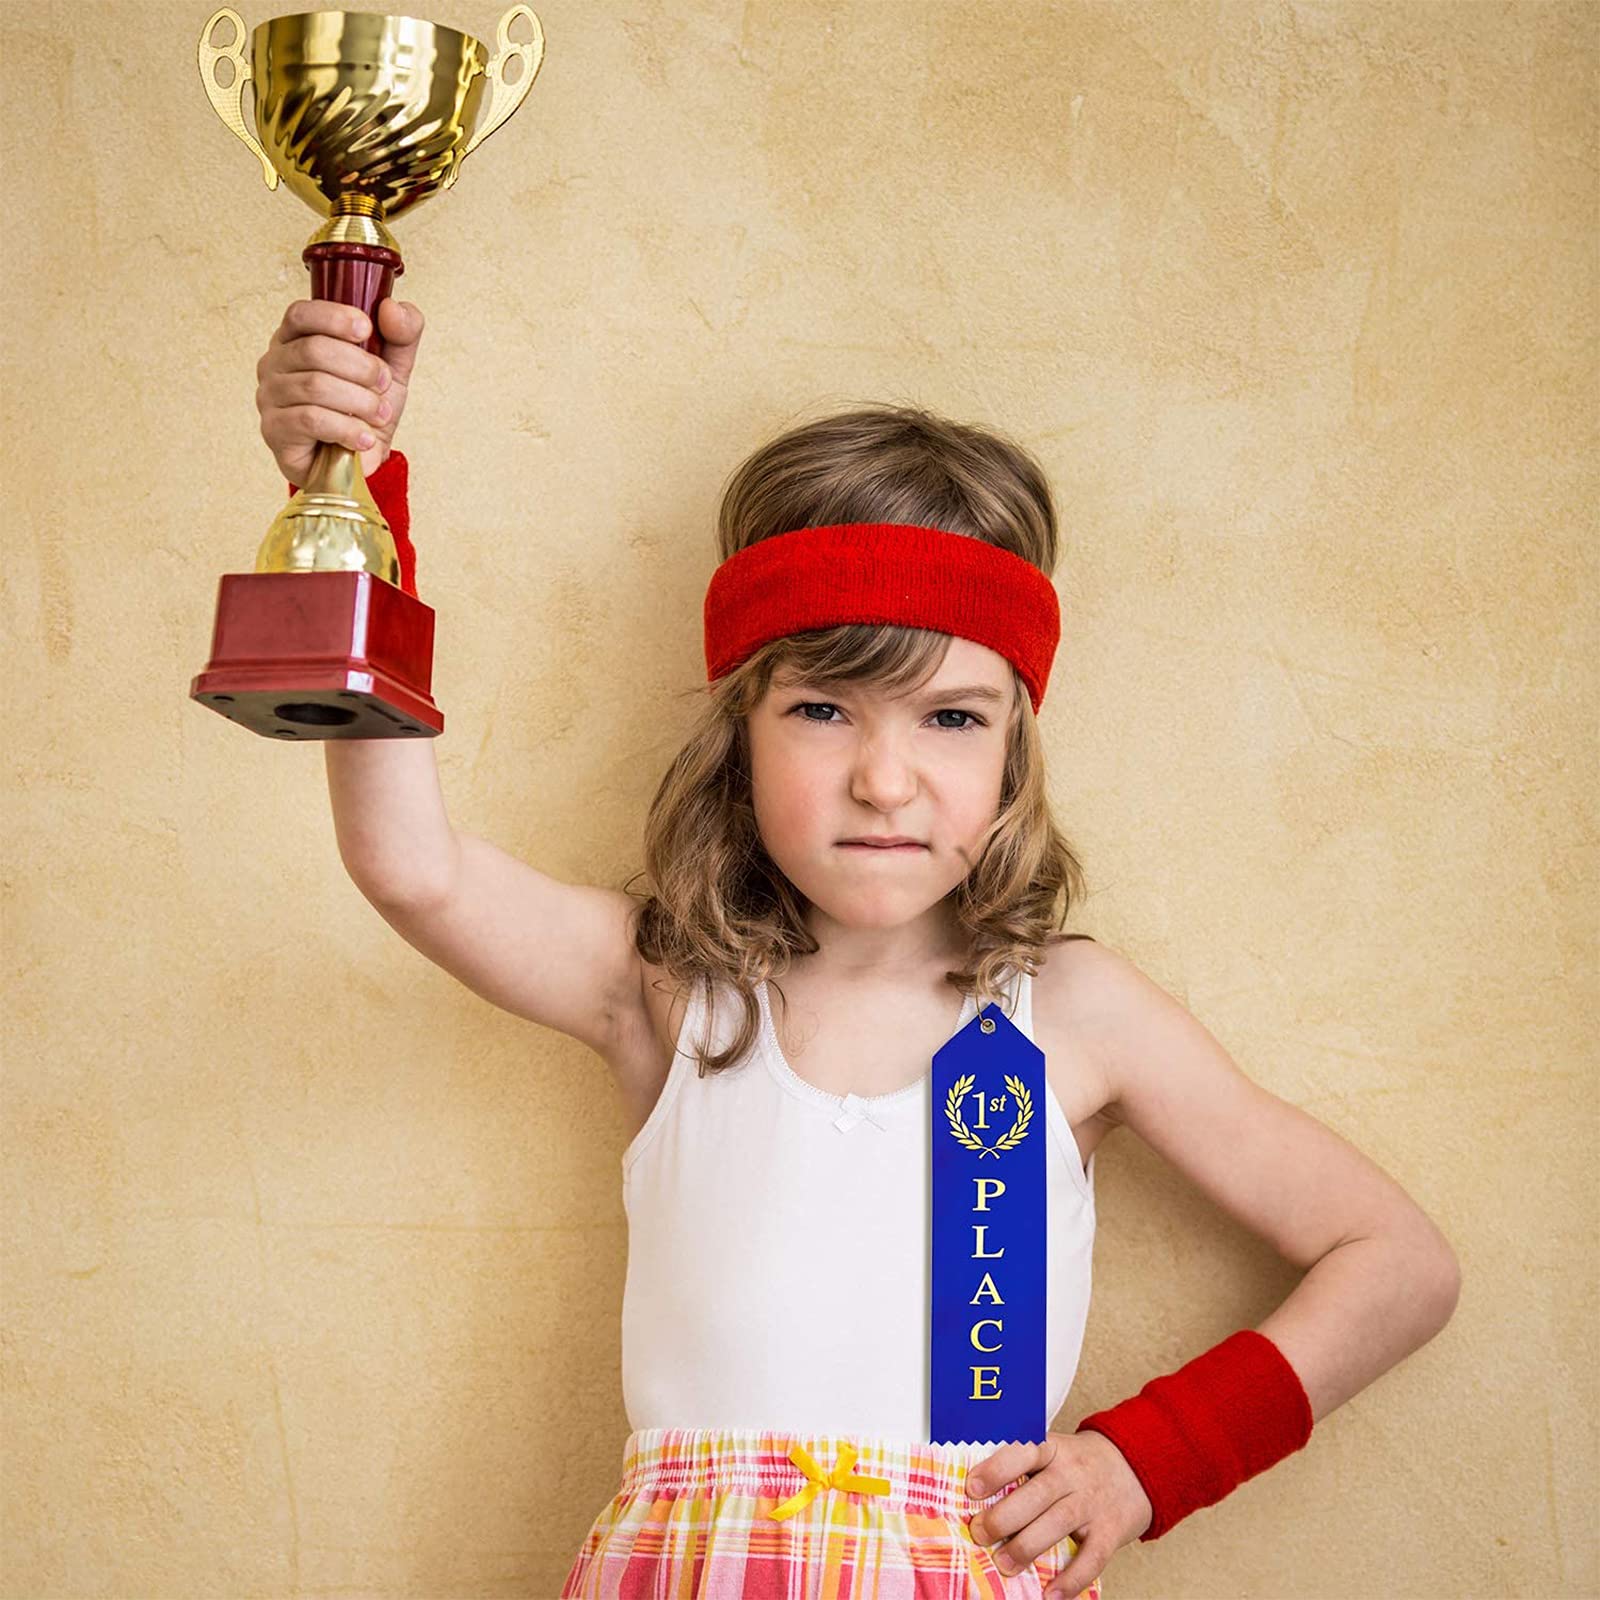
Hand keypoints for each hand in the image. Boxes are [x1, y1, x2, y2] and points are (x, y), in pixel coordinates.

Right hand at [255, 296, 424, 485]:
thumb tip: (392, 307)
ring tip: (380, 415)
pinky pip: (311, 420)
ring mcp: (270, 396)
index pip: (301, 313)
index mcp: (296, 339)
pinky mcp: (274, 430)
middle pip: (313, 350)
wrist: (357, 463)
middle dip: (360, 367)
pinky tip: (364, 438)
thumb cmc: (365, 410)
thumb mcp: (392, 370)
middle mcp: (275, 362)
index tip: (366, 329)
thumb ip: (401, 336)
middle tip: (384, 384)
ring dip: (360, 401)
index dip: (334, 316)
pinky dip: (347, 429)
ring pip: (315, 386)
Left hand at [964, 1428, 1152, 1596]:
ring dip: (1027, 1546)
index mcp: (1053, 1448)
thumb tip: (975, 1497)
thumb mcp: (1052, 1450)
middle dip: (1004, 1517)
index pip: (1024, 1451)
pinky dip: (1071, 1579)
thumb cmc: (1077, 1463)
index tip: (971, 1489)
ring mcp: (1093, 1502)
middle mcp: (1073, 1473)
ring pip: (1059, 1523)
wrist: (1135, 1467)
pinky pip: (1092, 1557)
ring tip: (1003, 1564)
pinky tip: (1050, 1595)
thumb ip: (1022, 1467)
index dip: (997, 1469)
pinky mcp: (1111, 1531)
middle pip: (1037, 1494)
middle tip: (979, 1534)